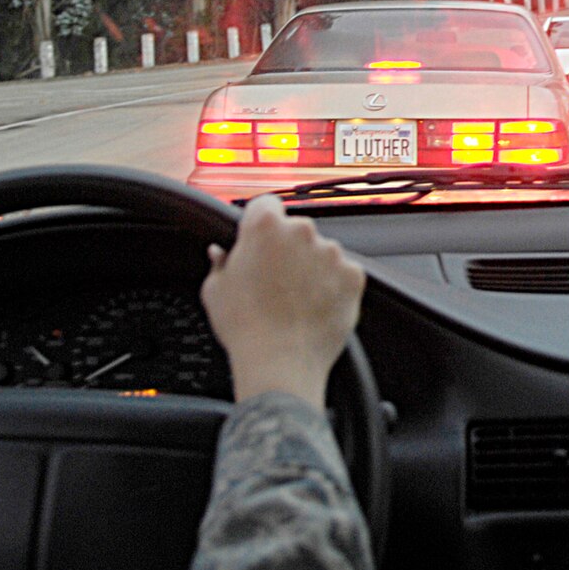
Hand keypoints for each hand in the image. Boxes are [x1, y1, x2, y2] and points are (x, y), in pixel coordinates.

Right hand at [201, 195, 364, 410]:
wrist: (281, 364)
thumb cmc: (245, 328)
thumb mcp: (215, 290)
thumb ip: (220, 262)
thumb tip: (221, 253)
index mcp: (265, 226)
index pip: (265, 205)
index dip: (260, 223)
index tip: (259, 239)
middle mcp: (302, 232)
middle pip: (296, 230)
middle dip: (287, 249)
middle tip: (274, 280)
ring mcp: (331, 253)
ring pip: (321, 252)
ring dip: (312, 267)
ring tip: (295, 300)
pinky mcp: (353, 275)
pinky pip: (343, 273)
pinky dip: (333, 286)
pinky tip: (314, 307)